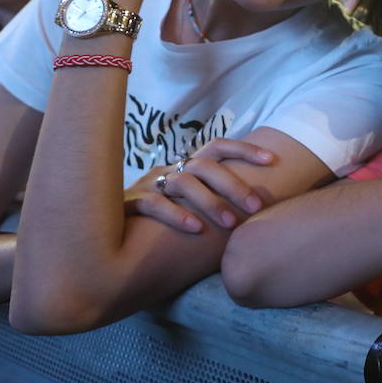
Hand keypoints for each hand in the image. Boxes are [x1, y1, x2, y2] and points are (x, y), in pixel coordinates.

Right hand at [123, 138, 273, 233]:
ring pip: (183, 182)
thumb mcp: (189, 205)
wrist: (108, 235)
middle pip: (205, 165)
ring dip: (211, 202)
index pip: (217, 147)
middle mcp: (168, 171)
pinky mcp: (129, 204)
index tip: (273, 159)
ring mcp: (148, 185)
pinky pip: (153, 204)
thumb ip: (215, 199)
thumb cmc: (162, 223)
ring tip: (231, 223)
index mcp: (185, 167)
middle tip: (256, 206)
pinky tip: (195, 229)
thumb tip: (260, 204)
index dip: (244, 149)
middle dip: (234, 184)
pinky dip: (176, 215)